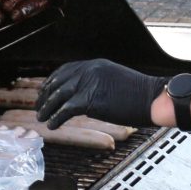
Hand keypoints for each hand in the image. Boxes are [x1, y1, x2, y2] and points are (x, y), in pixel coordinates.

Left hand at [36, 59, 165, 129]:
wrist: (152, 98)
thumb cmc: (140, 94)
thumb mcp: (115, 81)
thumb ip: (98, 83)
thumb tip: (84, 96)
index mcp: (96, 65)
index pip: (66, 70)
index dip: (52, 81)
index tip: (45, 90)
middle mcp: (90, 70)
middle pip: (59, 81)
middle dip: (46, 95)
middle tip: (38, 105)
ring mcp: (90, 84)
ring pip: (59, 95)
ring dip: (47, 107)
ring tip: (41, 117)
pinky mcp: (91, 100)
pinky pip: (66, 109)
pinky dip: (57, 117)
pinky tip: (53, 125)